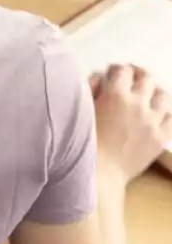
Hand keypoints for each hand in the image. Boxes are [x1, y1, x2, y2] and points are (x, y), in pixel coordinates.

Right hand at [93, 64, 171, 184]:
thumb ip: (92, 87)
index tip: (113, 73)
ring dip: (154, 92)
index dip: (117, 69)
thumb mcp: (81, 109)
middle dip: (138, 75)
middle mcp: (138, 104)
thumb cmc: (82, 141)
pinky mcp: (161, 138)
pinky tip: (155, 115)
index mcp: (115, 95)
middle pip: (147, 78)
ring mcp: (152, 122)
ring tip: (146, 97)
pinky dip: (164, 113)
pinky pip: (171, 118)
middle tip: (131, 80)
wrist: (99, 173)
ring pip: (163, 95)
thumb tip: (102, 77)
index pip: (123, 70)